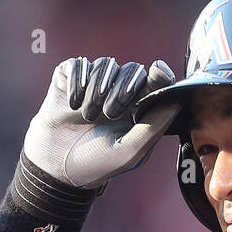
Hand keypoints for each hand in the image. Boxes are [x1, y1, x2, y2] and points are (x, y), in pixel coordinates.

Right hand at [23, 56, 179, 188]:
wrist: (55, 166)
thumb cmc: (97, 162)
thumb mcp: (130, 150)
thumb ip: (154, 126)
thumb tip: (176, 99)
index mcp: (139, 110)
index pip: (157, 82)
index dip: (160, 74)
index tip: (158, 70)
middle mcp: (119, 93)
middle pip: (132, 69)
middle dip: (121, 89)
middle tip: (109, 114)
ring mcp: (95, 84)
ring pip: (106, 64)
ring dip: (97, 90)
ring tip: (87, 116)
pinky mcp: (70, 78)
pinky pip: (79, 64)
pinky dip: (77, 82)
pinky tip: (73, 103)